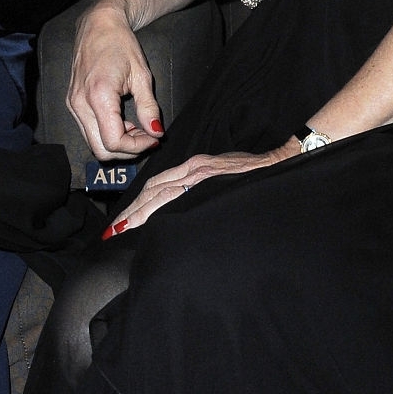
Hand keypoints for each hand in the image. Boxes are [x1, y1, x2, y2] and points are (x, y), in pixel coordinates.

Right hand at [68, 1, 165, 159]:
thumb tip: (156, 132)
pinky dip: (107, 134)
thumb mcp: (142, 76)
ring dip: (117, 143)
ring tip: (136, 128)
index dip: (137, 146)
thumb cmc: (121, 44)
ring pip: (93, 143)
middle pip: (101, 149)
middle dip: (127, 150)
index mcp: (98, 95)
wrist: (99, 25)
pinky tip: (122, 121)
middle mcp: (80, 103)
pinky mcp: (72, 104)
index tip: (153, 138)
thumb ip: (148, 108)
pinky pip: (88, 131)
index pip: (114, 141)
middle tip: (147, 138)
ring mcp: (73, 105)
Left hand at [102, 140, 301, 235]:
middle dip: (132, 211)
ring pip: (161, 192)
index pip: (158, 186)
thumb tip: (181, 210)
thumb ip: (200, 189)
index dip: (138, 204)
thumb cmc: (252, 175)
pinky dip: (161, 206)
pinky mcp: (210, 178)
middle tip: (114, 230)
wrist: (278, 163)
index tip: (123, 222)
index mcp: (194, 168)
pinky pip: (180, 193)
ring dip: (140, 211)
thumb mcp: (221, 178)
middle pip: (153, 189)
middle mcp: (194, 169)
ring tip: (124, 228)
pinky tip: (150, 220)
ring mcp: (201, 174)